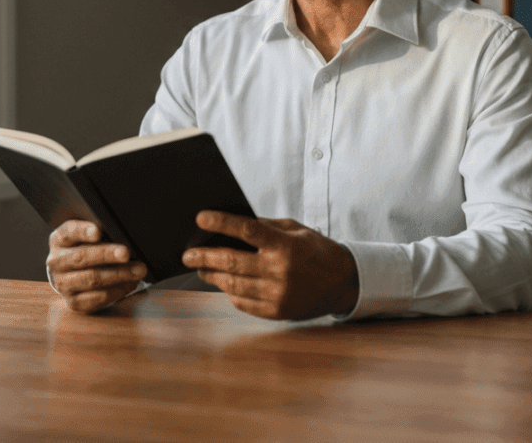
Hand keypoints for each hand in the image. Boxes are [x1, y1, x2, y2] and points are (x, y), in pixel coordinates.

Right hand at [46, 220, 145, 313]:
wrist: (72, 274)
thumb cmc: (86, 249)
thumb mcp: (88, 236)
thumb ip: (101, 232)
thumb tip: (122, 234)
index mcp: (59, 240)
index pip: (69, 232)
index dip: (83, 231)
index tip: (98, 232)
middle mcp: (56, 262)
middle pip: (82, 257)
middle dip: (107, 255)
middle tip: (126, 253)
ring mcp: (63, 284)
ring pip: (91, 279)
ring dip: (118, 275)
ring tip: (138, 270)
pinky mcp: (73, 302)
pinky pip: (97, 298)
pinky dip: (117, 290)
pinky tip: (130, 284)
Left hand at [181, 211, 358, 320]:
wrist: (343, 283)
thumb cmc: (316, 251)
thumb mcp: (296, 230)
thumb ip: (266, 226)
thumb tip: (232, 225)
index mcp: (285, 245)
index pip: (247, 230)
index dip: (221, 223)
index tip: (201, 218)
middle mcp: (280, 271)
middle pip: (232, 262)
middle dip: (204, 256)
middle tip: (187, 254)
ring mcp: (277, 294)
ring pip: (233, 285)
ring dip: (212, 276)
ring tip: (201, 269)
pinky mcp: (276, 312)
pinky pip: (243, 303)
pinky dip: (230, 293)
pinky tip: (224, 284)